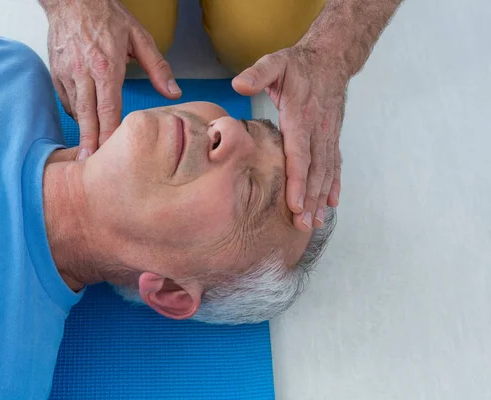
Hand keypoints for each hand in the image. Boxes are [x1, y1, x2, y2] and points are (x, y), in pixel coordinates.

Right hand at [43, 0, 181, 157]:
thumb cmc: (106, 16)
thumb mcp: (139, 37)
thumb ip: (158, 67)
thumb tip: (173, 93)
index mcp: (107, 66)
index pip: (109, 108)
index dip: (110, 133)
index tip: (112, 153)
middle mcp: (84, 72)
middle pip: (88, 116)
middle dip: (90, 142)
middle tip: (90, 164)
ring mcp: (68, 73)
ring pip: (75, 110)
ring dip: (81, 133)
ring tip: (84, 155)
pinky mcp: (57, 72)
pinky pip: (66, 99)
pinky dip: (75, 113)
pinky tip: (84, 122)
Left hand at [232, 45, 347, 231]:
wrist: (331, 59)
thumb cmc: (297, 65)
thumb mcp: (275, 63)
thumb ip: (257, 74)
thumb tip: (238, 85)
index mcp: (301, 115)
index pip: (299, 154)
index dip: (297, 181)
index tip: (295, 205)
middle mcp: (318, 129)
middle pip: (314, 170)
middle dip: (309, 200)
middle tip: (303, 226)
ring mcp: (328, 134)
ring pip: (326, 171)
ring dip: (321, 198)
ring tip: (316, 223)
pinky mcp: (332, 137)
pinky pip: (335, 164)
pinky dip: (334, 185)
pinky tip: (331, 204)